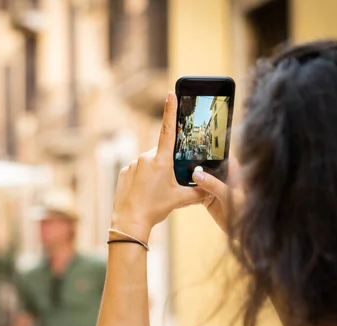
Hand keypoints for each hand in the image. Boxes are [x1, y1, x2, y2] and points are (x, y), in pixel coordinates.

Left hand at [111, 92, 231, 239]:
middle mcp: (145, 158)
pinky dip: (143, 178)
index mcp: (161, 160)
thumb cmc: (155, 209)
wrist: (130, 221)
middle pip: (162, 154)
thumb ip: (198, 191)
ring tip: (154, 192)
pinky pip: (137, 170)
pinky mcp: (124, 171)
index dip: (170, 111)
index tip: (171, 94)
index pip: (168, 130)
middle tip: (167, 185)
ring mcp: (133, 164)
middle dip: (167, 165)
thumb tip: (212, 187)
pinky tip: (143, 192)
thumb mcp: (180, 199)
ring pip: (149, 163)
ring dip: (154, 173)